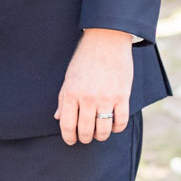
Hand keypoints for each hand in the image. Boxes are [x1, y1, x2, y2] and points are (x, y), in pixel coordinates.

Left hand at [55, 28, 134, 145]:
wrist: (107, 39)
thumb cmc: (85, 58)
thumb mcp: (69, 77)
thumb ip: (63, 98)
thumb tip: (57, 118)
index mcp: (71, 93)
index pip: (67, 124)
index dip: (68, 137)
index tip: (71, 140)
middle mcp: (87, 98)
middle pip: (85, 130)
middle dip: (84, 138)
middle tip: (85, 138)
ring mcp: (105, 98)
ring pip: (103, 130)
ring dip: (100, 136)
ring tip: (99, 134)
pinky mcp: (122, 96)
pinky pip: (120, 121)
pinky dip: (117, 128)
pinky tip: (114, 126)